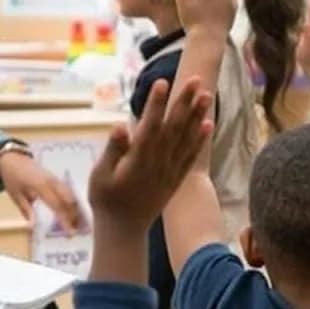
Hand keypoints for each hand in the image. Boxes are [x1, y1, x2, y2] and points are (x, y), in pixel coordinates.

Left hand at [0, 151, 80, 233]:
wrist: (12, 159)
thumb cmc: (13, 178)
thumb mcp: (16, 196)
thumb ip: (26, 210)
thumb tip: (33, 226)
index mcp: (41, 186)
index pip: (57, 205)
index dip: (65, 219)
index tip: (70, 232)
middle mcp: (52, 181)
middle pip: (69, 199)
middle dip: (74, 215)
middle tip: (75, 230)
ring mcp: (55, 179)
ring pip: (71, 195)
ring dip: (75, 209)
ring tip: (77, 223)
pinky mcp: (56, 178)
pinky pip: (68, 190)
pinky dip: (72, 202)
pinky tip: (73, 212)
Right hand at [88, 77, 212, 233]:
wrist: (124, 230)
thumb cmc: (106, 200)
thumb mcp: (100, 175)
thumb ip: (112, 150)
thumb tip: (120, 125)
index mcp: (138, 159)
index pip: (150, 125)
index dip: (156, 103)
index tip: (162, 82)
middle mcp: (158, 162)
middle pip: (174, 126)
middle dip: (184, 101)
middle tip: (195, 78)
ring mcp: (170, 170)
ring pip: (186, 138)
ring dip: (197, 115)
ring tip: (208, 94)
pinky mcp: (176, 178)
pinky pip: (191, 156)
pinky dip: (200, 140)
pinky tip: (208, 124)